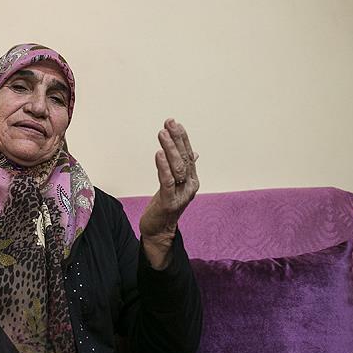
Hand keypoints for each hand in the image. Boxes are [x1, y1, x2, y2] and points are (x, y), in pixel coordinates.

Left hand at [139, 119, 199, 269]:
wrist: (159, 229)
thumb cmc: (166, 204)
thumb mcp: (175, 184)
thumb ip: (184, 168)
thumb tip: (194, 153)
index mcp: (192, 179)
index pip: (188, 154)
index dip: (182, 138)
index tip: (174, 122)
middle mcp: (190, 185)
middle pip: (184, 158)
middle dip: (176, 139)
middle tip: (169, 123)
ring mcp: (181, 194)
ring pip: (177, 167)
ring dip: (170, 149)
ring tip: (162, 134)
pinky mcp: (169, 202)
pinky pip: (167, 181)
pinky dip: (163, 167)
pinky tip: (158, 154)